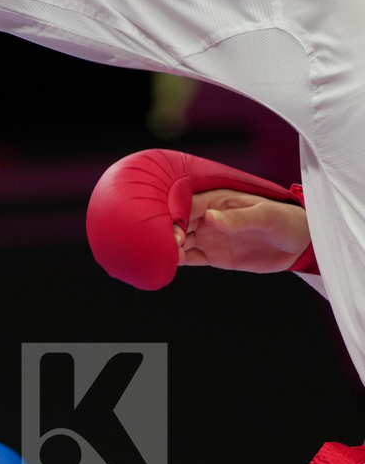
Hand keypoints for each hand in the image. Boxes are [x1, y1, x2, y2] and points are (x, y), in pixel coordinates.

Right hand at [175, 189, 310, 272]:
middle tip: (165, 244)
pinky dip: (178, 260)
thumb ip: (239, 218)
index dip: (175, 213)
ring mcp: (208, 237)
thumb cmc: (285, 220)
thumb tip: (210, 217)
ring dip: (169, 247)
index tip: (171, 227)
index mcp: (217, 201)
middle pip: (178, 222)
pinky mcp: (212, 255)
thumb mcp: (266, 216)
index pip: (187, 204)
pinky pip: (190, 257)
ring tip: (162, 255)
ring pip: (180, 240)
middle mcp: (207, 217)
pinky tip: (169, 263)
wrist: (300, 243)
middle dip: (167, 231)